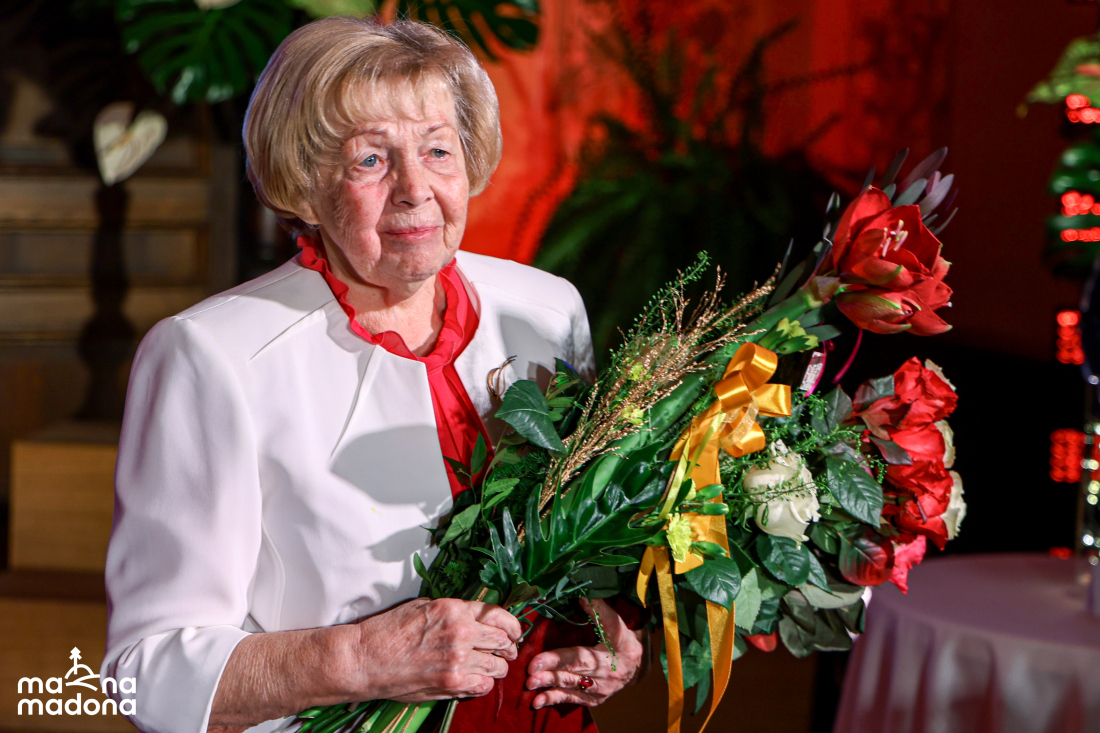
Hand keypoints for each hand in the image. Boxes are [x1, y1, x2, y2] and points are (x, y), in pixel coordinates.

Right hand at [348, 597, 521, 701]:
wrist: (366, 659)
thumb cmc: (389, 631)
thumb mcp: (423, 607)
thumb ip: (453, 612)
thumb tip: (476, 617)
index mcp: (454, 609)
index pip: (498, 615)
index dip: (512, 625)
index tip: (514, 631)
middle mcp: (461, 632)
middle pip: (503, 640)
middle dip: (508, 646)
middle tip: (507, 651)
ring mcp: (458, 659)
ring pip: (498, 665)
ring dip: (498, 666)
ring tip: (492, 666)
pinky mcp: (452, 683)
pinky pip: (484, 685)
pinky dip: (484, 683)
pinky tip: (476, 679)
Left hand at [525, 598, 647, 708]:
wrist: (636, 666)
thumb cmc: (623, 641)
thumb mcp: (616, 625)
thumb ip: (599, 611)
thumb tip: (582, 597)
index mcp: (608, 658)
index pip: (579, 659)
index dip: (557, 660)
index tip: (536, 662)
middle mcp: (603, 679)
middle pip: (571, 676)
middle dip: (549, 675)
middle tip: (529, 676)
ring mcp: (597, 692)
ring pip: (569, 690)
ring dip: (548, 689)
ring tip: (529, 686)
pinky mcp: (592, 700)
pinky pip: (571, 700)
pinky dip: (554, 700)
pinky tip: (537, 702)